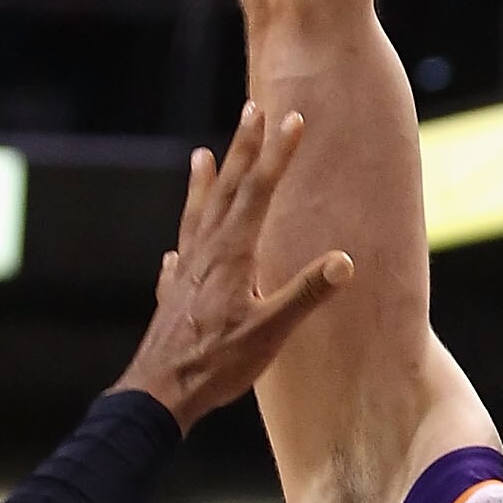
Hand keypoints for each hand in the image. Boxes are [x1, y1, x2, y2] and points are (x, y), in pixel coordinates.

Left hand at [113, 106, 352, 433]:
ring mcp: (185, 271)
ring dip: (205, 182)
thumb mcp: (270, 331)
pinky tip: (176, 249)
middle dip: (243, 148)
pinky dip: (183, 240)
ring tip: (202, 155)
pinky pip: (180, 254)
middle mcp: (205, 252)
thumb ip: (306, 294)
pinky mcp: (173, 295)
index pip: (260, 191)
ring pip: (198, 215)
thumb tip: (344, 261)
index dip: (278, 154)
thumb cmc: (217, 363)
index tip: (292, 119)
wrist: (159, 393)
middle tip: (252, 109)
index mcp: (232, 253)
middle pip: (228, 189)